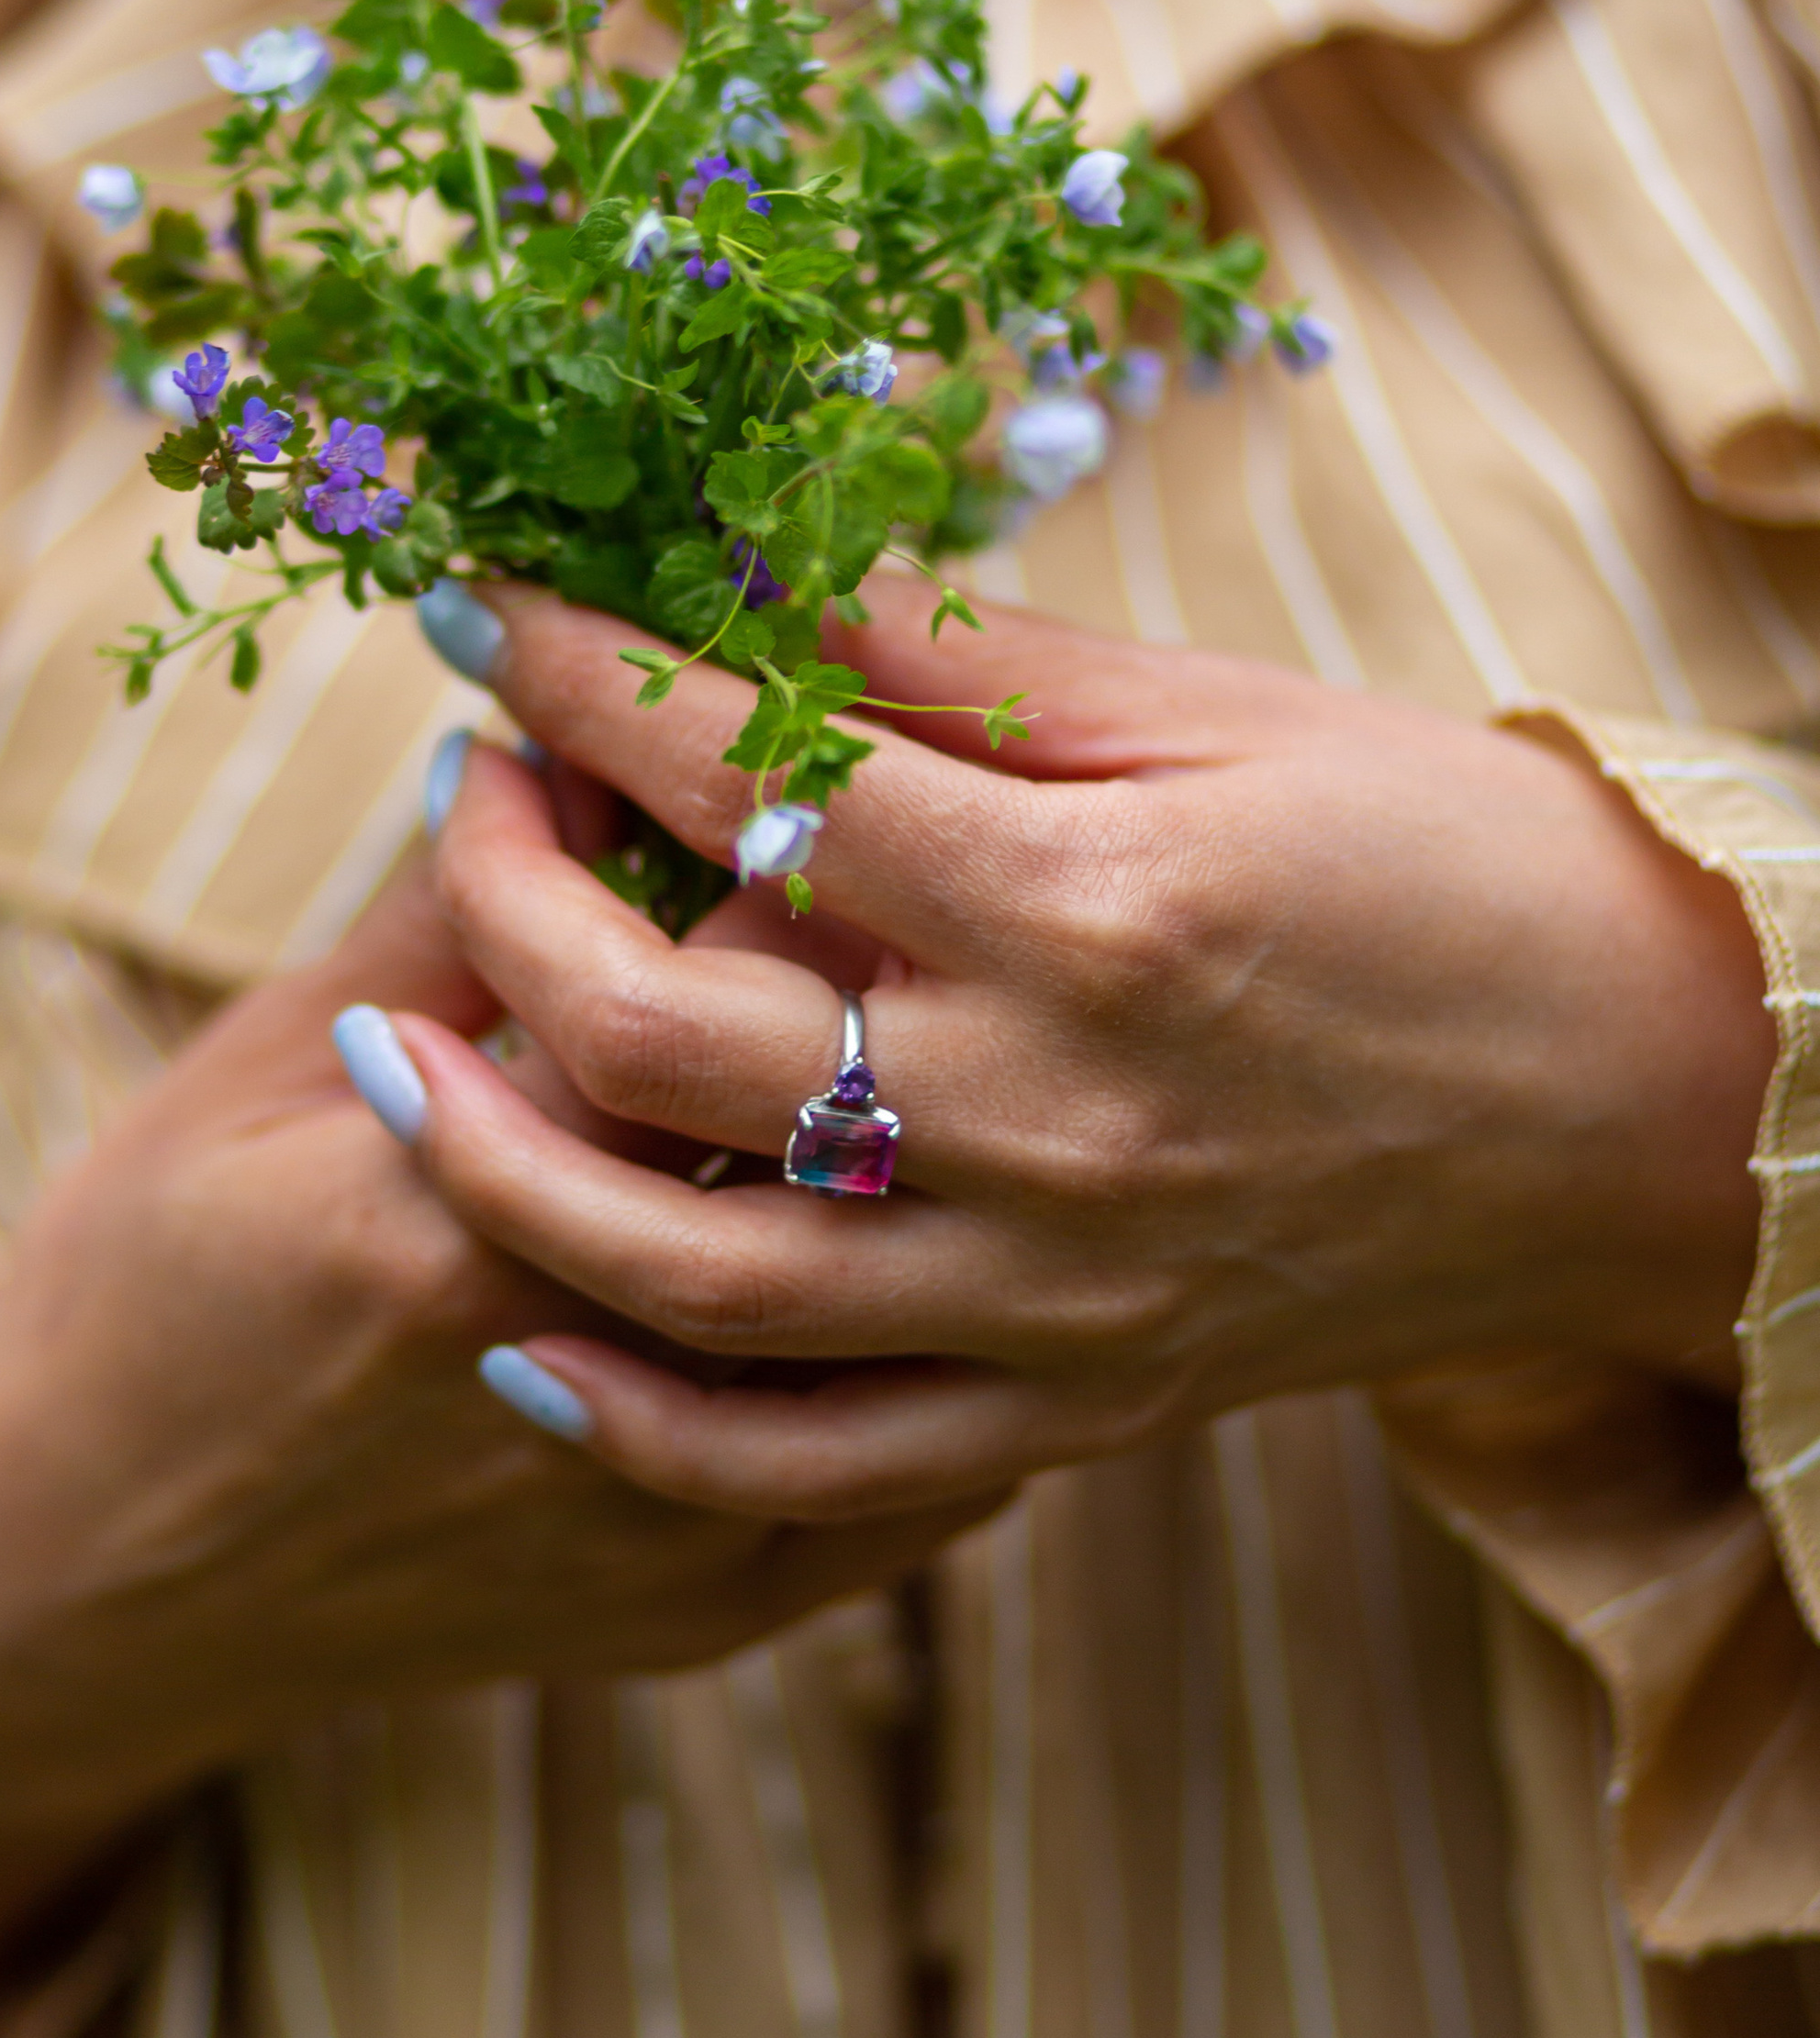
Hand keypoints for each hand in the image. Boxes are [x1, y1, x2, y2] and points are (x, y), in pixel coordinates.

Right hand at [0, 854, 987, 2037]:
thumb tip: (590, 745)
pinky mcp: (702, 1610)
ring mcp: (654, 1519)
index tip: (756, 777)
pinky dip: (952, 1348)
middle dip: (861, 990)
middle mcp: (575, 1372)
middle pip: (817, 1138)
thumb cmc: (140, 1286)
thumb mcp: (256, 1067)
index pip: (690, 993)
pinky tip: (964, 1241)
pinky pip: (914, 1480)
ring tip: (913, 1048)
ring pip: (891, 1301)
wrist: (78, 1578)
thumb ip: (446, 917)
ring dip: (924, 1159)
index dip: (747, 856)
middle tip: (868, 892)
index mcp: (440, 1219)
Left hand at [378, 579, 1772, 1517]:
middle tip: (451, 796)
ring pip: (688, 1275)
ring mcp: (1049, 1300)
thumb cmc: (1446, 865)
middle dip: (500, 892)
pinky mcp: (1067, 1415)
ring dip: (495, 1165)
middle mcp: (1049, 1125)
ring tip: (386, 1058)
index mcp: (1094, 915)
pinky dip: (642, 1422)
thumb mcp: (1217, 721)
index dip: (585, 675)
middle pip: (662, 1034)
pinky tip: (518, 1345)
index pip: (756, 783)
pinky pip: (805, 1466)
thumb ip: (959, 666)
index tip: (482, 603)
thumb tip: (733, 570)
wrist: (1651, 1104)